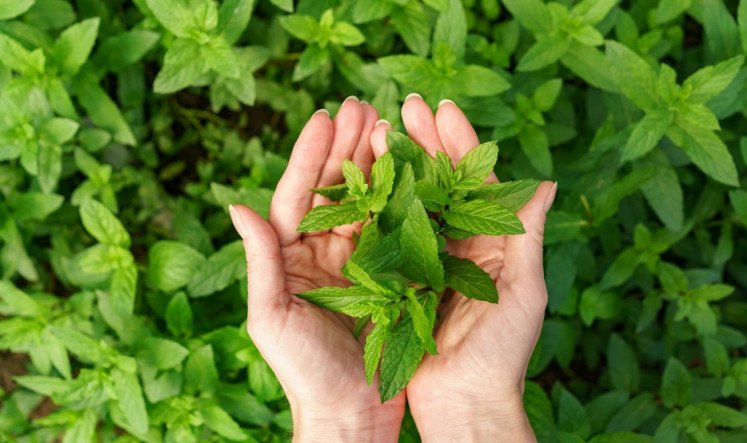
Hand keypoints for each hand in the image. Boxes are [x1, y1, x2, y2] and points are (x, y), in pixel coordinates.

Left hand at [229, 98, 404, 441]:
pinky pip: (394, 229)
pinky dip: (402, 198)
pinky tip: (413, 171)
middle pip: (334, 189)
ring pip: (366, 202)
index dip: (311, 155)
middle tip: (362, 104)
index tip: (326, 116)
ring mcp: (356, 262)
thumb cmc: (304, 373)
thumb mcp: (273, 317)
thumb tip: (237, 205)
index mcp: (290, 257)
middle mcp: (322, 253)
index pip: (298, 195)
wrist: (350, 413)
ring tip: (388, 124)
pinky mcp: (387, 276)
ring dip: (376, 163)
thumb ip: (260, 261)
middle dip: (347, 146)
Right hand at [370, 95, 556, 441]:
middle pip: (443, 183)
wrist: (464, 403)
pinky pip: (391, 236)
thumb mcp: (524, 293)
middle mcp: (461, 246)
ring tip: (381, 129)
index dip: (460, 144)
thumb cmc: (502, 354)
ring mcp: (430, 261)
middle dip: (426, 142)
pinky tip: (365, 177)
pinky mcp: (402, 280)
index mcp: (494, 243)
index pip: (477, 182)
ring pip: (414, 202)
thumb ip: (527, 237)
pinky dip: (380, 206)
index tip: (442, 109)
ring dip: (400, 165)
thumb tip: (546, 183)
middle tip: (406, 105)